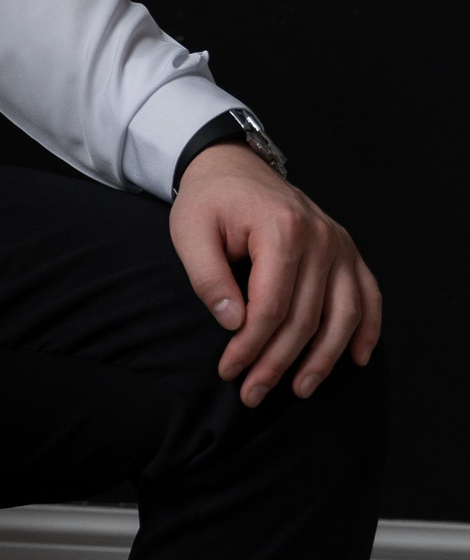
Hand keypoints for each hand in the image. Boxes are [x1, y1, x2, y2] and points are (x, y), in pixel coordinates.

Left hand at [169, 145, 382, 405]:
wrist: (233, 166)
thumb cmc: (210, 201)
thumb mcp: (190, 232)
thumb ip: (208, 278)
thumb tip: (234, 323)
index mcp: (281, 228)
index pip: (271, 307)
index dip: (250, 346)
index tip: (229, 370)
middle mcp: (320, 236)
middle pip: (305, 318)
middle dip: (278, 363)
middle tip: (253, 392)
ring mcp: (339, 244)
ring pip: (343, 316)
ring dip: (323, 360)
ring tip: (300, 389)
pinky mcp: (347, 251)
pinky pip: (368, 295)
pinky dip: (368, 330)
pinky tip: (356, 358)